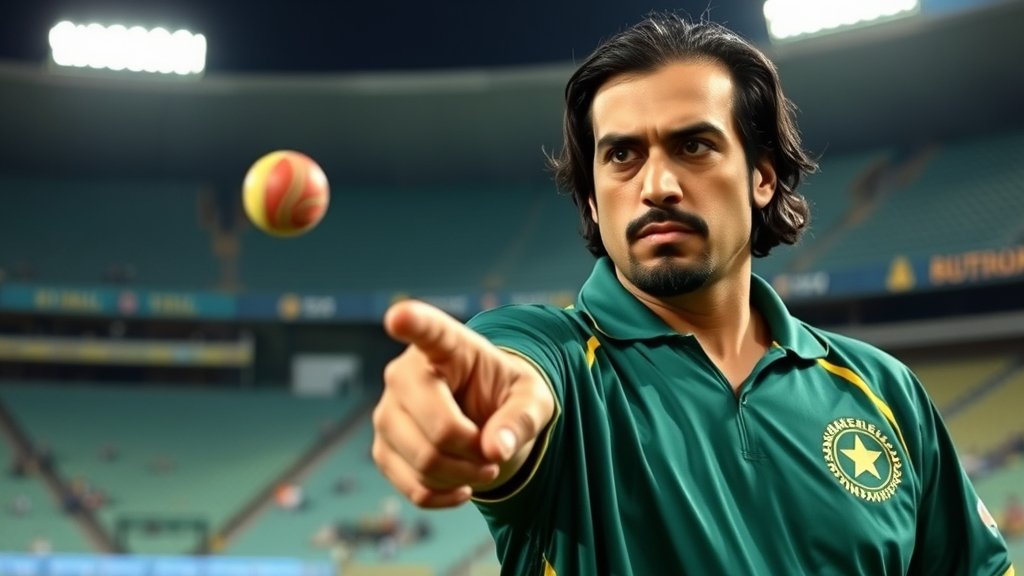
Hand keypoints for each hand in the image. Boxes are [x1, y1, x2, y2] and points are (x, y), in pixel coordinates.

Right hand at [372, 300, 554, 507]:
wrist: (485, 419)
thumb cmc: (508, 396)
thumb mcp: (534, 399)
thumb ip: (523, 418)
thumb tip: (496, 450)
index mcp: (447, 346)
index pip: (427, 330)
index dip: (412, 323)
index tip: (398, 316)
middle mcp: (404, 373)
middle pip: (437, 428)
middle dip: (475, 453)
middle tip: (494, 454)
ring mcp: (387, 412)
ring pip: (423, 462)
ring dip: (463, 476)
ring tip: (482, 465)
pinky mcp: (382, 447)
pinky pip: (413, 487)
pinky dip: (444, 495)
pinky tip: (463, 486)